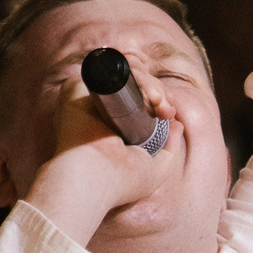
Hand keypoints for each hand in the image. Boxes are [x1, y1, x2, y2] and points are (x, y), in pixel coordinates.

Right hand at [19, 76, 174, 240]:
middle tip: (165, 109)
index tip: (168, 114)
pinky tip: (144, 93)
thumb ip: (169, 148)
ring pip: (124, 74)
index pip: (139, 99)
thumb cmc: (122, 182)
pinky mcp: (76, 88)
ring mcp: (87, 98)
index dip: (158, 99)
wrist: (94, 179)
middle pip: (134, 83)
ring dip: (149, 83)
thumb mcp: (156, 170)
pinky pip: (108, 69)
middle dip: (159, 91)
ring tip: (157, 104)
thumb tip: (177, 123)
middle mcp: (99, 109)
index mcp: (113, 125)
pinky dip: (131, 74)